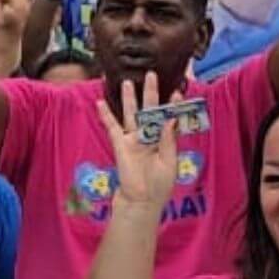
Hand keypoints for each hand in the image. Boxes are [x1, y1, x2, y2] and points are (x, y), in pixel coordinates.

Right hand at [95, 72, 181, 207]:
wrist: (140, 203)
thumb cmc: (159, 187)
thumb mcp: (170, 162)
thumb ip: (169, 139)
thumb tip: (172, 117)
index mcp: (164, 143)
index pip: (169, 119)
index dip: (173, 106)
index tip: (177, 91)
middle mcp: (148, 139)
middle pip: (150, 111)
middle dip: (151, 93)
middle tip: (152, 75)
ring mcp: (133, 142)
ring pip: (131, 115)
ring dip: (129, 99)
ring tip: (127, 82)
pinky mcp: (120, 146)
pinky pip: (112, 128)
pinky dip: (106, 115)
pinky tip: (100, 103)